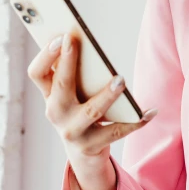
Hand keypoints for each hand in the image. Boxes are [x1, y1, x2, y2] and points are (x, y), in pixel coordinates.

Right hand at [27, 32, 156, 164]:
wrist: (83, 153)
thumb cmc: (79, 109)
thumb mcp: (71, 93)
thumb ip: (74, 71)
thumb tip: (84, 38)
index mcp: (49, 95)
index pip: (37, 73)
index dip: (45, 55)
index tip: (61, 36)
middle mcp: (55, 113)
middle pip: (60, 85)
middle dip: (67, 63)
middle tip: (76, 41)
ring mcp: (72, 132)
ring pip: (91, 111)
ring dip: (106, 95)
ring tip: (121, 80)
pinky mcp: (91, 145)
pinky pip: (117, 131)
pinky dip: (136, 121)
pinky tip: (151, 112)